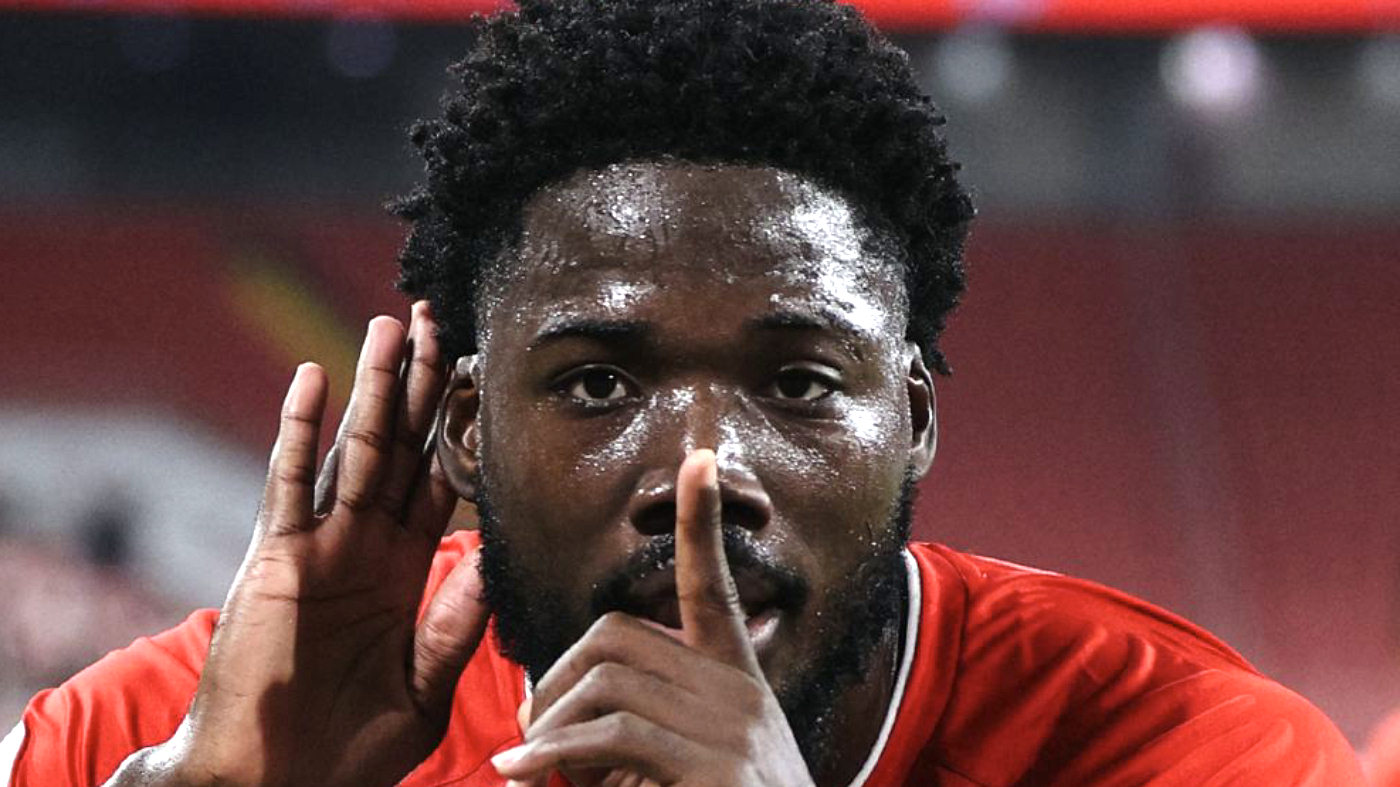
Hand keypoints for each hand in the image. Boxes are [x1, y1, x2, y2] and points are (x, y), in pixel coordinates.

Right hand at [138, 304, 488, 786]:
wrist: (273, 786)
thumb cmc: (347, 751)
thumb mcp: (424, 687)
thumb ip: (458, 624)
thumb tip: (495, 559)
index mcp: (404, 573)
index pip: (443, 484)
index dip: (463, 431)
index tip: (485, 378)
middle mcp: (365, 547)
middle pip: (402, 448)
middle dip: (422, 387)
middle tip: (441, 322)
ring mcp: (320, 547)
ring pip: (354, 450)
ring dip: (373, 388)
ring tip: (392, 327)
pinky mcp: (275, 557)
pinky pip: (290, 483)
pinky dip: (300, 431)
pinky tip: (314, 379)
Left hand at [491, 450, 815, 786]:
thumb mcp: (683, 763)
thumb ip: (630, 728)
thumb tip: (544, 719)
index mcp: (733, 676)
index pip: (710, 583)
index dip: (702, 522)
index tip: (701, 457)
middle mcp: (735, 688)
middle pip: (616, 635)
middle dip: (555, 676)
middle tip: (528, 731)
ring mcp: (729, 724)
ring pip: (607, 680)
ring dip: (549, 722)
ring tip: (530, 767)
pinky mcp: (713, 764)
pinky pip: (612, 734)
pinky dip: (551, 753)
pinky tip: (518, 770)